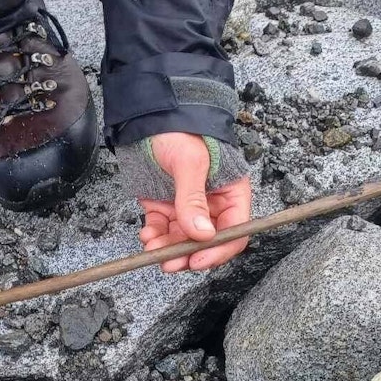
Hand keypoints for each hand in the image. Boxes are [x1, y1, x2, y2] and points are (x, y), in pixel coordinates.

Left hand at [138, 132, 250, 271]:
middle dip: (187, 254)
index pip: (233, 231)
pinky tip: (147, 235)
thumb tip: (202, 234)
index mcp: (230, 193)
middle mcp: (211, 204)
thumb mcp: (190, 162)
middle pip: (205, 241)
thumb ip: (193, 199)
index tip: (198, 260)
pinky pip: (161, 229)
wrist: (149, 117)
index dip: (218, 250)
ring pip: (181, 239)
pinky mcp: (163, 205)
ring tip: (152, 250)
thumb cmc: (180, 130)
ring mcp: (186, 206)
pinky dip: (154, 236)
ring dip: (167, 249)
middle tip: (170, 264)